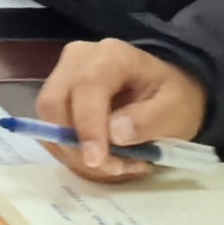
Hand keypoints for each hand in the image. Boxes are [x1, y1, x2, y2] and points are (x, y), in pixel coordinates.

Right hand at [30, 40, 207, 180]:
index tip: (97, 160)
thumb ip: (148, 120)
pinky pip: (50, 127)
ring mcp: (63, 74)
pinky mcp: (57, 94)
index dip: (87, 126)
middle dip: (76, 144)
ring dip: (74, 151)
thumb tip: (114, 134)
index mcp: (112, 55)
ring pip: (48, 118)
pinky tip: (101, 156)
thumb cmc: (172, 98)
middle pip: (54, 102)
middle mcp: (78, 58)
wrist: (165, 90)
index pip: (87, 86)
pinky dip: (70, 150)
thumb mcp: (175, 110)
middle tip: (110, 168)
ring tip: (114, 165)